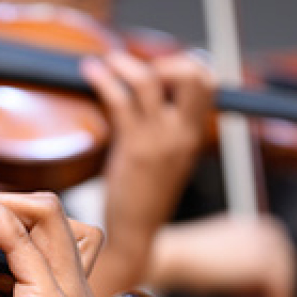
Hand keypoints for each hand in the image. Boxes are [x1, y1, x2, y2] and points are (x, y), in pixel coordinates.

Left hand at [80, 51, 213, 290]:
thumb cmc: (143, 204)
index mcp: (193, 139)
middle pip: (192, 74)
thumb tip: (145, 112)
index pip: (206, 86)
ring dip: (126, 65)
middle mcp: (181, 135)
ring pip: (150, 81)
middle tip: (140, 68)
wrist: (134, 236)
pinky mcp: (132, 147)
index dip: (185, 69)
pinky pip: (119, 100)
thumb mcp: (164, 165)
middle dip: (166, 61)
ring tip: (108, 63)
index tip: (159, 71)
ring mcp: (158, 140)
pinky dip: (103, 80)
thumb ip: (164, 137)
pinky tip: (90, 74)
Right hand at [147, 214, 296, 296]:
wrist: (174, 258)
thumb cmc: (185, 262)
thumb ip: (238, 272)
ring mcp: (269, 247)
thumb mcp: (218, 264)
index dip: (273, 283)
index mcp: (255, 225)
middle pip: (284, 269)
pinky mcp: (267, 266)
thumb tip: (250, 294)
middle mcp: (268, 231)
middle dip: (279, 296)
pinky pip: (281, 295)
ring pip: (284, 283)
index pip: (275, 258)